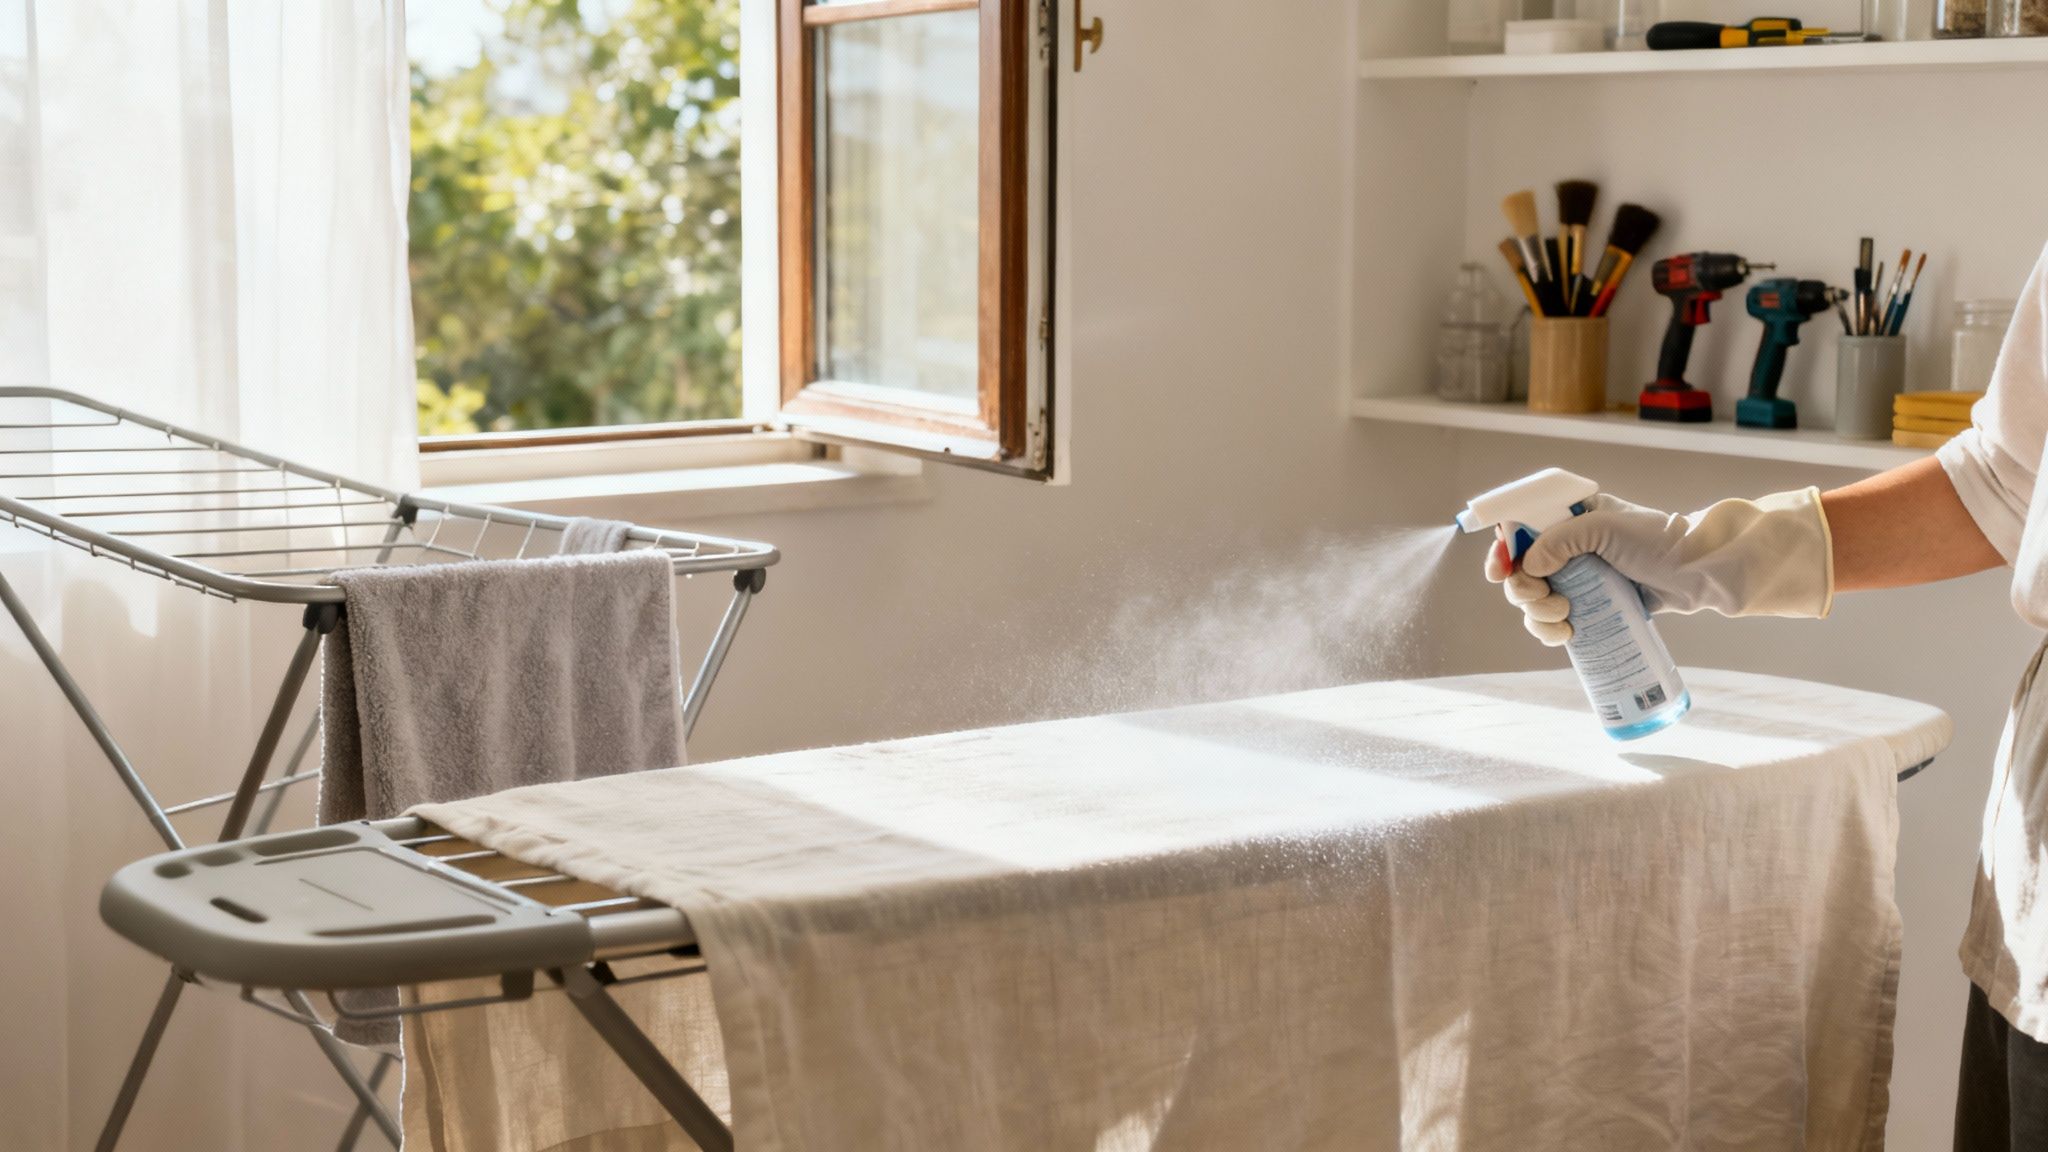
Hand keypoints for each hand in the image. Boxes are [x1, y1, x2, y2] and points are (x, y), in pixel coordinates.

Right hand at [1484, 489, 1833, 647]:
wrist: (1699, 573)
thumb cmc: (1658, 540)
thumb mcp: (1606, 527)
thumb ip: (1561, 539)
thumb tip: (1526, 565)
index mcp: (1567, 516)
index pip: (1517, 527)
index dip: (1501, 549)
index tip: (1501, 569)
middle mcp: (1566, 547)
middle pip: (1519, 571)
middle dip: (1524, 590)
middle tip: (1549, 599)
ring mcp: (1577, 578)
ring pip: (1531, 601)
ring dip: (1537, 614)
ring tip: (1565, 617)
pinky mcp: (1589, 606)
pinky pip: (1552, 621)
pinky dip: (1550, 631)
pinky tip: (1567, 634)